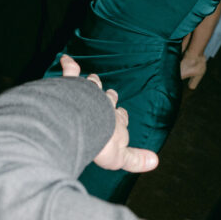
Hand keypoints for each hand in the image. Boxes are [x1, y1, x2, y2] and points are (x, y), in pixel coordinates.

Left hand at [59, 55, 158, 173]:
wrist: (86, 127)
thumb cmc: (103, 143)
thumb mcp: (122, 157)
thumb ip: (136, 159)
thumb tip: (155, 161)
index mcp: (116, 121)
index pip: (121, 116)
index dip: (121, 115)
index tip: (121, 113)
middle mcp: (104, 105)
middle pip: (109, 98)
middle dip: (109, 96)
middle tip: (109, 93)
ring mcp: (89, 94)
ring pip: (93, 85)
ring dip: (93, 83)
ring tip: (93, 79)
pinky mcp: (73, 86)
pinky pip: (70, 71)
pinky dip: (69, 64)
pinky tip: (65, 58)